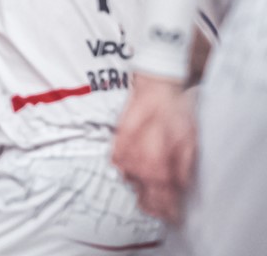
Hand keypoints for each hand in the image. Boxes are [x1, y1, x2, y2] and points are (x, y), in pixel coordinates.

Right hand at [111, 73, 195, 223]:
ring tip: (154, 181)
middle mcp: (138, 167)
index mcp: (158, 169)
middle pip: (144, 199)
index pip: (162, 202)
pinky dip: (131, 170)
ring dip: (144, 186)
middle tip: (164, 204)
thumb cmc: (174, 114)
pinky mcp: (115, 147)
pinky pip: (122, 169)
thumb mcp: (189, 145)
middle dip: (154, 205)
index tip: (173, 216)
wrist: (154, 89)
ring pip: (133, 184)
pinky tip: (140, 164)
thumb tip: (179, 187)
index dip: (168, 212)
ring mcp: (124, 158)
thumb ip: (182, 170)